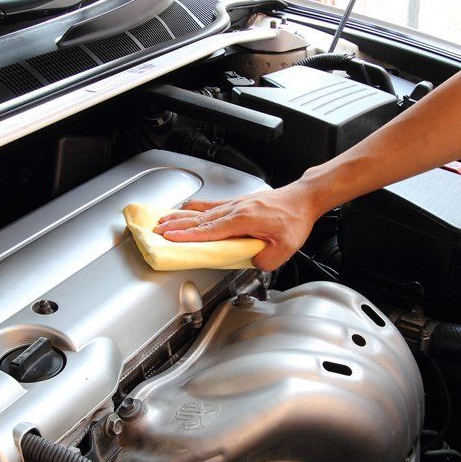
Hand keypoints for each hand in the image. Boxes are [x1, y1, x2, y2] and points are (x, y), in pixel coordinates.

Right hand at [153, 182, 323, 270]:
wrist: (303, 198)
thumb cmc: (295, 218)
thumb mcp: (285, 248)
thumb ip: (265, 260)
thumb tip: (251, 263)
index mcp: (244, 220)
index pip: (210, 230)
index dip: (189, 236)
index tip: (171, 238)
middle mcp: (236, 209)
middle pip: (200, 219)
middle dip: (177, 225)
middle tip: (157, 230)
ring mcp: (236, 204)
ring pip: (202, 211)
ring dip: (181, 216)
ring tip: (163, 219)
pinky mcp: (238, 202)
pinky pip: (211, 204)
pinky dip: (195, 207)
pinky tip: (186, 208)